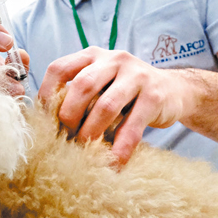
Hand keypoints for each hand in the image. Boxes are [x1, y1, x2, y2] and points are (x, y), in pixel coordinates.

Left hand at [39, 47, 195, 164]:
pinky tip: (114, 162)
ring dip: (92, 132)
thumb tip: (46, 122)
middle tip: (66, 137)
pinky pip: (132, 126)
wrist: (174, 90)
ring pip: (106, 106)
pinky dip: (120, 148)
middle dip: (69, 116)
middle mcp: (113, 60)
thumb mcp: (100, 84)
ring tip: (86, 151)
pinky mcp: (154, 96)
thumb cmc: (125, 92)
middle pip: (82, 86)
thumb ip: (77, 94)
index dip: (46, 94)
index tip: (44, 120)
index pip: (59, 69)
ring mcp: (136, 76)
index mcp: (92, 56)